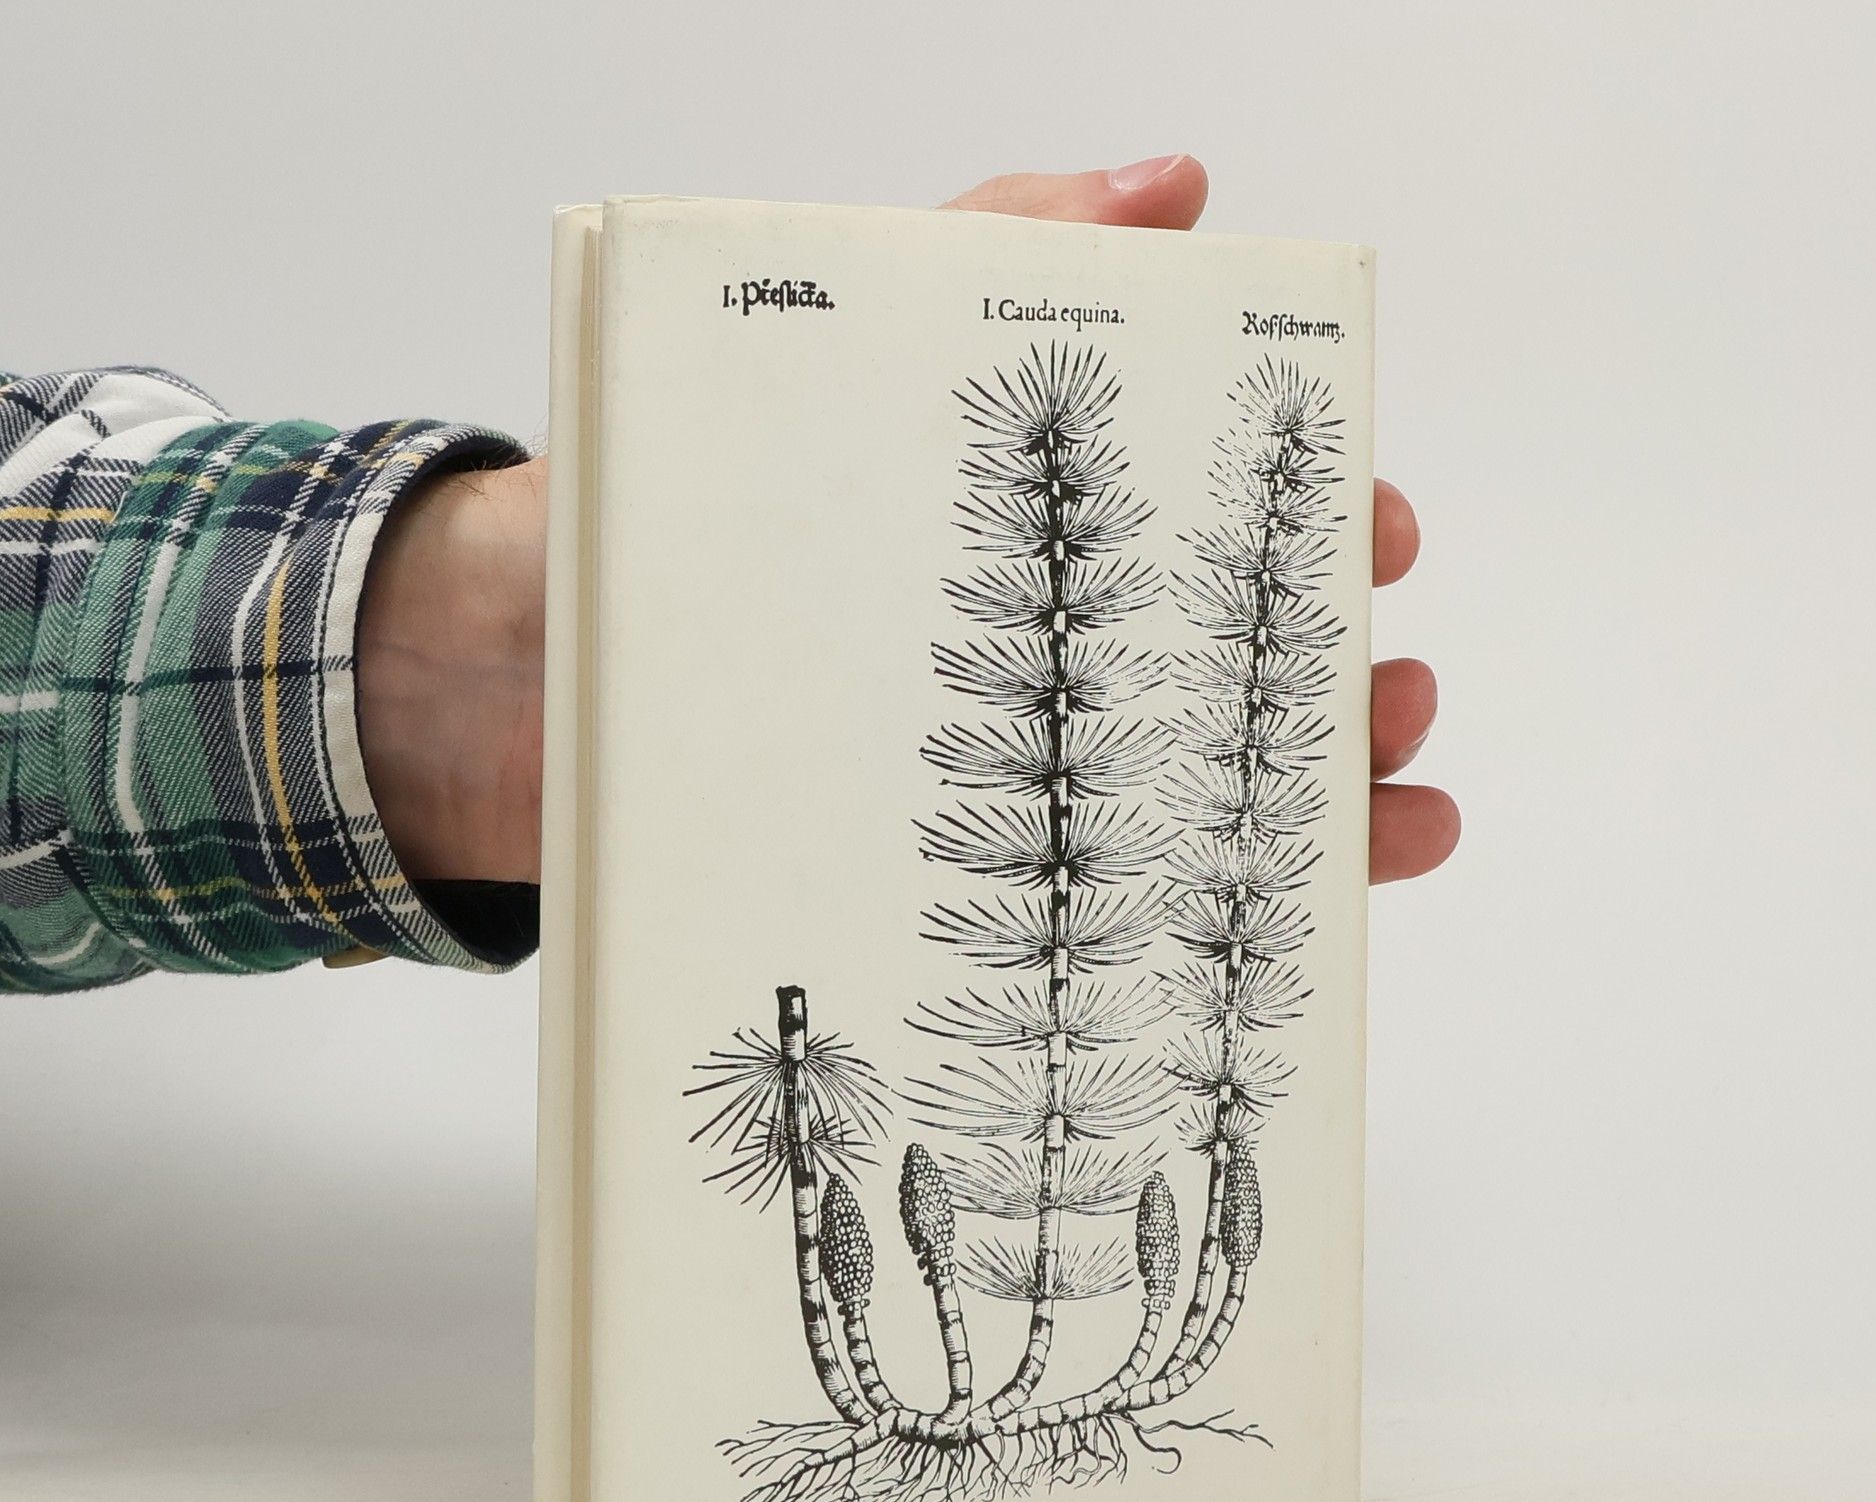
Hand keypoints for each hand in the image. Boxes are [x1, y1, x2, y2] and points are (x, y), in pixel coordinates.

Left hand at [359, 157, 1458, 888]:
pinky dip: (1196, 931)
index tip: (1378, 532)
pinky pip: (1086, 927)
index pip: (1192, 522)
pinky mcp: (934, 903)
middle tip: (1382, 681)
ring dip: (1312, 805)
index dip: (1302, 523)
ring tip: (1394, 810)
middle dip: (1328, 672)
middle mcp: (1008, 664)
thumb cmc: (638, 515)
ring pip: (1184, 803)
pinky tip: (1280, 936)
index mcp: (1004, 541)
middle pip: (1213, 667)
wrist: (477, 689)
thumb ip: (984, 248)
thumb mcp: (815, 345)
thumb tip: (1175, 187)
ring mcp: (982, 791)